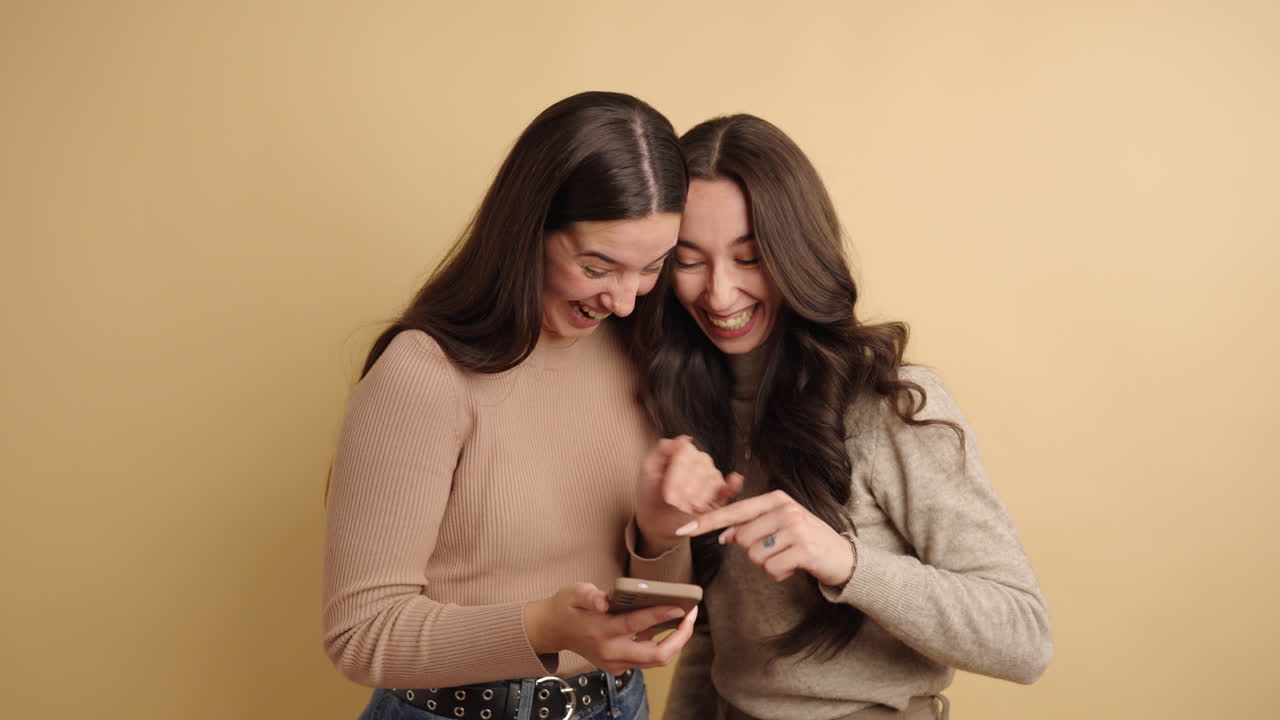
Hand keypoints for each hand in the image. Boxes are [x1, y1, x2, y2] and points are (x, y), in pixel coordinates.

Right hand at [523, 583, 698, 674]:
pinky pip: (646, 659)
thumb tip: (604, 601)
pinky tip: (665, 627)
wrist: (552, 629)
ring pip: (655, 661)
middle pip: (655, 655)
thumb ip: (589, 595)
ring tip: (685, 620)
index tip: (681, 607)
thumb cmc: (566, 607)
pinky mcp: (617, 666)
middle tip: (691, 616)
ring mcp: (614, 663)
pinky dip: (660, 645)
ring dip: (674, 642)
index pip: (636, 625)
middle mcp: (610, 652)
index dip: (661, 615)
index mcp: (601, 631)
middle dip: (679, 638)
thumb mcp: (573, 593)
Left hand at [635, 436, 741, 554]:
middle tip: (676, 505)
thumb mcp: (649, 471)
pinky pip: (730, 488)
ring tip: (688, 509)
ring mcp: (710, 476)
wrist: (658, 521)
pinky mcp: (720, 494)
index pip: (686, 454)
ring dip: (701, 495)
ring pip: (712, 479)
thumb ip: (663, 450)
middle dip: (688, 488)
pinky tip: (732, 482)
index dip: (678, 475)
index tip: (668, 495)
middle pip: (700, 467)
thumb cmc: (651, 495)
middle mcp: (699, 462)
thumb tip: (683, 439)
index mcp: (682, 453)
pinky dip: (732, 486)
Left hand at [674, 490, 854, 586]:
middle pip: (742, 539)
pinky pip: (770, 568)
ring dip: (767, 564)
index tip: (683, 530)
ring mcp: (795, 527)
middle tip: (777, 550)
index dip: (707, 522)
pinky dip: (778, 574)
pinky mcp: (803, 548)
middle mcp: (785, 509)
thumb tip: (725, 536)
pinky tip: (794, 566)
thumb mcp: (779, 526)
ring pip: (754, 555)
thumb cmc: (806, 541)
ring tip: (787, 557)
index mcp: (776, 499)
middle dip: (754, 551)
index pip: (734, 511)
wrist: (844, 557)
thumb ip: (752, 526)